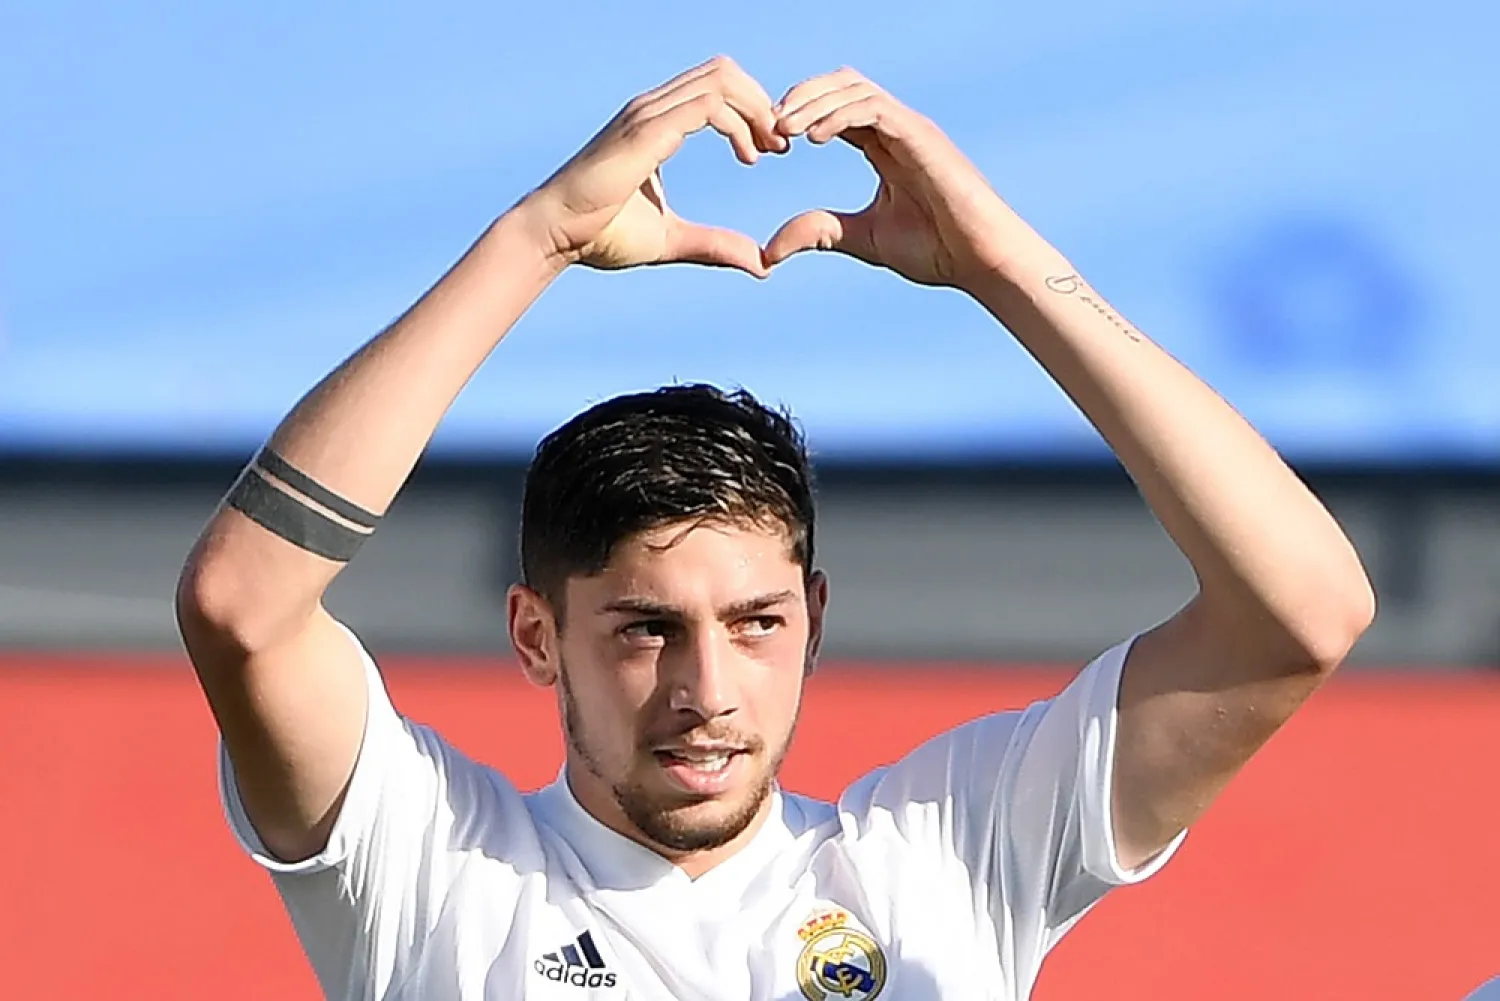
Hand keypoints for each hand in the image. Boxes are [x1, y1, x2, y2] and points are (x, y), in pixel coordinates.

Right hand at [518, 56, 786, 277]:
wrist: (555, 236)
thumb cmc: (600, 235)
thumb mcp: (671, 240)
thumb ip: (714, 245)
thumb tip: (760, 264)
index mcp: (656, 122)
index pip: (716, 87)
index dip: (752, 110)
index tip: (771, 150)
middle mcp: (652, 109)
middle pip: (724, 71)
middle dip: (761, 103)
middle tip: (779, 146)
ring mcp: (647, 115)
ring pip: (720, 80)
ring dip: (755, 110)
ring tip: (768, 150)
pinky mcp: (646, 131)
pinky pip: (708, 107)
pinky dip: (740, 124)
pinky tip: (749, 156)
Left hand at [762, 69, 1027, 288]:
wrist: (981, 260)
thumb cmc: (936, 249)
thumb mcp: (863, 239)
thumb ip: (821, 233)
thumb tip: (769, 251)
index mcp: (883, 146)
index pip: (834, 109)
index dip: (800, 116)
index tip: (769, 142)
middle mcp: (896, 129)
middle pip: (841, 85)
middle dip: (801, 98)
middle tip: (769, 126)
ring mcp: (911, 129)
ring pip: (854, 88)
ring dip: (814, 102)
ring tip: (784, 128)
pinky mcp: (921, 137)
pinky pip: (873, 109)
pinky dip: (840, 116)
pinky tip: (813, 138)